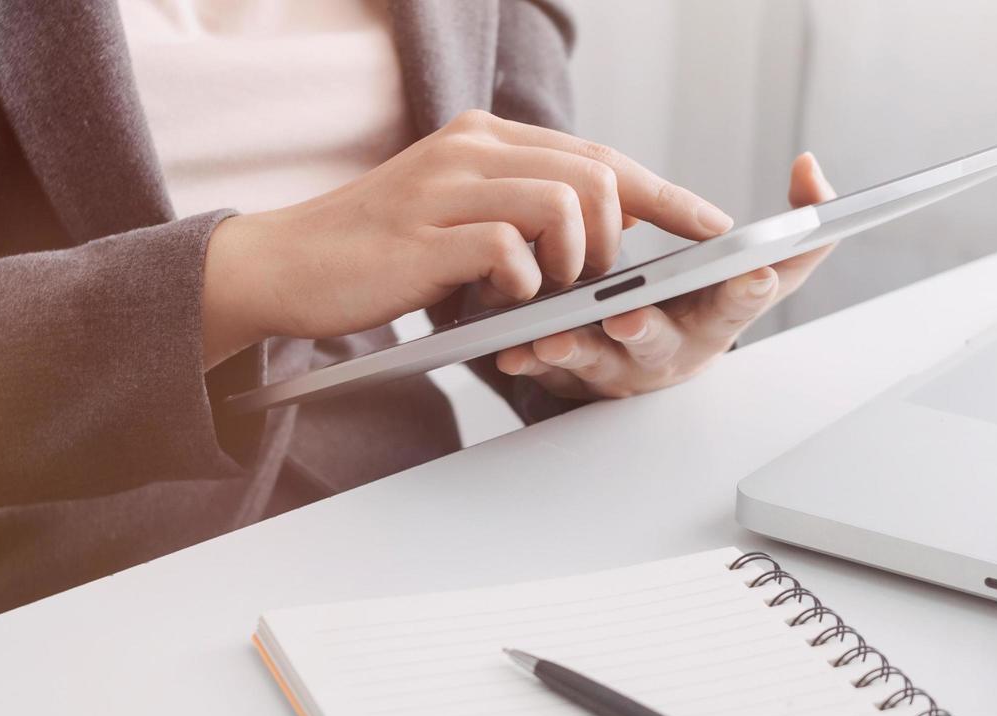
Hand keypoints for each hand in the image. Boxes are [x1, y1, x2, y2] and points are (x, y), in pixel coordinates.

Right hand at [198, 110, 732, 368]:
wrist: (284, 266)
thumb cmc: (380, 253)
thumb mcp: (463, 214)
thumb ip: (528, 206)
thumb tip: (613, 220)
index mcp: (487, 139)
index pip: (600, 155)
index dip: (666, 194)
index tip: (712, 228)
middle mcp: (472, 149)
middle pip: (598, 175)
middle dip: (618, 238)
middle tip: (593, 280)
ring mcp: (447, 187)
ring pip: (566, 204)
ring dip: (573, 260)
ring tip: (543, 288)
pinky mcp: (425, 235)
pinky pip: (512, 248)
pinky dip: (522, 282)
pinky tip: (496, 296)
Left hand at [487, 153, 838, 400]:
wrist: (648, 363)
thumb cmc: (701, 308)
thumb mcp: (758, 275)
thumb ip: (799, 228)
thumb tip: (810, 167)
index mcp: (716, 317)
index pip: (743, 300)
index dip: (751, 287)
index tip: (755, 272)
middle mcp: (670, 347)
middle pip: (662, 342)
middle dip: (647, 329)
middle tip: (628, 317)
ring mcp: (621, 366)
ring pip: (597, 360)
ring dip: (575, 348)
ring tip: (552, 337)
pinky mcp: (575, 376)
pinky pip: (548, 371)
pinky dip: (529, 358)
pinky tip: (511, 349)